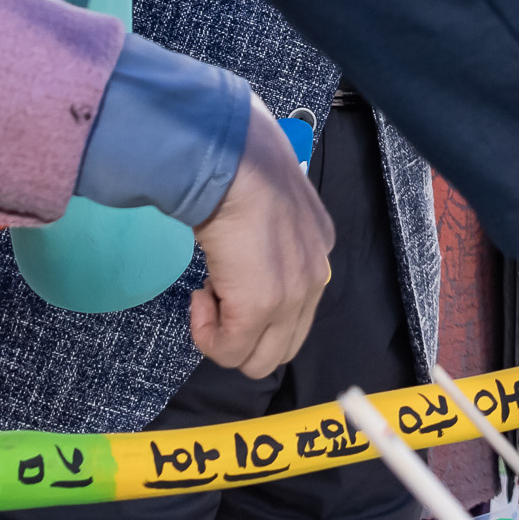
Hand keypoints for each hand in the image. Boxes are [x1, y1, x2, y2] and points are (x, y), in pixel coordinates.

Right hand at [188, 96, 334, 376]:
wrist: (233, 159)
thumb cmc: (239, 165)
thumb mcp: (269, 201)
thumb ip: (268, 233)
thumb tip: (242, 252)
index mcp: (318, 249)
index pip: (297, 308)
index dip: (257, 305)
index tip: (229, 276)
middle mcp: (314, 276)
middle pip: (283, 347)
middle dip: (243, 332)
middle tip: (216, 292)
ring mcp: (292, 296)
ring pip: (258, 360)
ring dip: (225, 337)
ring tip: (208, 293)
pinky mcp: (261, 307)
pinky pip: (229, 351)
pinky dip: (206, 334)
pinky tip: (200, 296)